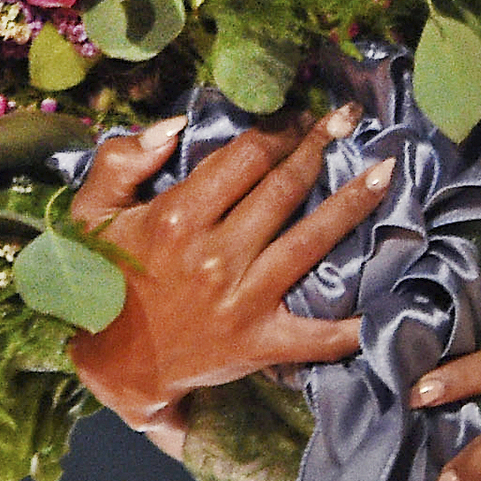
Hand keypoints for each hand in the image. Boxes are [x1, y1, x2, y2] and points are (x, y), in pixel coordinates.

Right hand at [64, 106, 397, 450]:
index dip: (278, 129)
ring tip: (387, 173)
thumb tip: (176, 124)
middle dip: (320, 147)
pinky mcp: (259, 343)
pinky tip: (386, 306)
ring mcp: (242, 299)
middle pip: (283, 188)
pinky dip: (353, 326)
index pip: (244, 158)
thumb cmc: (104, 279)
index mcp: (177, 217)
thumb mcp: (93, 212)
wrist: (112, 365)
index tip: (299, 115)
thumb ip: (123, 159)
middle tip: (350, 119)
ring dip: (352, 204)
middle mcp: (215, 255)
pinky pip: (316, 335)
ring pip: (310, 241)